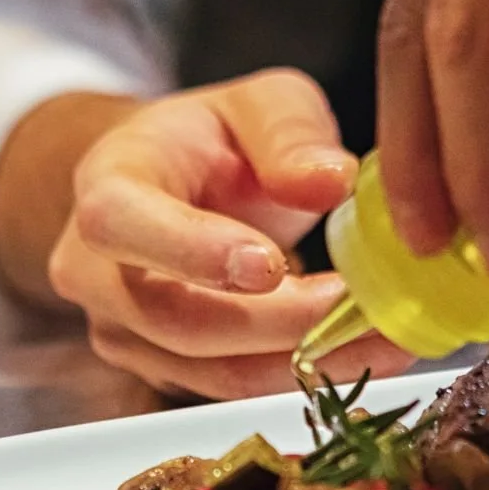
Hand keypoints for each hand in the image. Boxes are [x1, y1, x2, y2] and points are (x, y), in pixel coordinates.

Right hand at [0, 72, 409, 397]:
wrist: (165, 188)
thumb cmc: (208, 140)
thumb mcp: (257, 104)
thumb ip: (290, 133)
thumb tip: (331, 180)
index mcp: (106, 186)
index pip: (122, 224)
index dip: (191, 251)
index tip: (269, 265)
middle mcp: (96, 272)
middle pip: (177, 320)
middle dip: (280, 324)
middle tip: (366, 308)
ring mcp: (125, 332)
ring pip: (213, 371)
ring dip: (308, 361)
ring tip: (391, 335)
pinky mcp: (164, 371)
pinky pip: (236, 385)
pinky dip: (305, 373)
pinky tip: (367, 349)